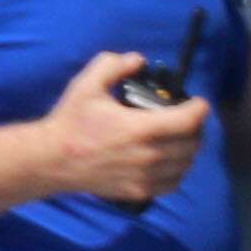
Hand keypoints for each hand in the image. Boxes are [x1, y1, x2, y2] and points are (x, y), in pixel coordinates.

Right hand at [31, 48, 208, 205]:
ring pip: (186, 163)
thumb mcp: (86, 86)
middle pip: (193, 142)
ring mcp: (146, 175)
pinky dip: (177, 170)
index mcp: (142, 128)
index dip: (199, 108)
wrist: (51, 159)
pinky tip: (168, 159)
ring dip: (187, 149)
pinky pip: (174, 182)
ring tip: (178, 137)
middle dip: (195, 127)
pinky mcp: (140, 191)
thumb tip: (137, 59)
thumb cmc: (70, 122)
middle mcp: (149, 155)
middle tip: (187, 119)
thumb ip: (112, 66)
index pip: (190, 119)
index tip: (198, 102)